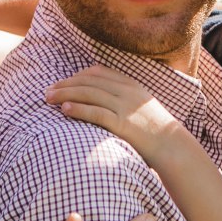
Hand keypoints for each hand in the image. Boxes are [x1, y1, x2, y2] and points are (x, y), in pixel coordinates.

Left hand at [45, 65, 182, 163]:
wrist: (174, 148)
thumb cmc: (156, 132)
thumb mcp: (142, 108)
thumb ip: (124, 100)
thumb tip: (102, 101)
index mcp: (131, 86)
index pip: (98, 72)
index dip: (76, 76)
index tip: (61, 83)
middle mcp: (128, 92)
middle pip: (89, 81)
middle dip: (65, 84)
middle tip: (47, 91)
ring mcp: (126, 107)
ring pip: (90, 93)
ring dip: (65, 94)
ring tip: (49, 99)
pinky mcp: (124, 124)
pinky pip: (97, 112)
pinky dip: (79, 109)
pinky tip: (65, 110)